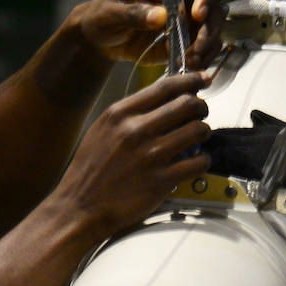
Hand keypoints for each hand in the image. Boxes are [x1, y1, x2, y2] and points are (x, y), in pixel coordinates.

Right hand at [49, 72, 211, 236]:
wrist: (80, 206)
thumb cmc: (90, 169)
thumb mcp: (102, 129)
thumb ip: (130, 114)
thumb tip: (162, 101)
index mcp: (121, 113)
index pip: (166, 86)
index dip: (191, 79)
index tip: (203, 79)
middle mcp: (137, 130)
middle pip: (187, 105)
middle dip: (201, 107)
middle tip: (200, 114)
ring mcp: (152, 155)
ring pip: (198, 131)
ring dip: (204, 132)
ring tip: (198, 138)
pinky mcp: (162, 180)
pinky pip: (198, 162)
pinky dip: (203, 160)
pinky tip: (196, 162)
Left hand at [70, 0, 225, 68]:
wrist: (98, 39)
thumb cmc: (104, 15)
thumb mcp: (113, 11)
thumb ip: (135, 13)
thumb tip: (161, 16)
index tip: (199, 15)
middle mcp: (181, 3)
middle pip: (214, 9)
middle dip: (210, 29)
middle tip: (198, 47)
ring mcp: (184, 25)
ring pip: (213, 32)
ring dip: (208, 47)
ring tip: (193, 61)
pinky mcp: (180, 46)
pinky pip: (201, 52)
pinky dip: (201, 60)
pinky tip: (189, 67)